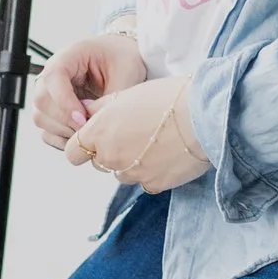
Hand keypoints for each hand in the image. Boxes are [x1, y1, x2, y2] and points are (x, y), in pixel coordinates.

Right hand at [33, 31, 150, 148]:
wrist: (127, 59)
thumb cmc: (124, 58)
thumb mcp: (125, 73)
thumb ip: (110, 98)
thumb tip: (97, 125)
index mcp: (69, 56)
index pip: (53, 77)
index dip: (64, 101)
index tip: (83, 117)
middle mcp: (54, 74)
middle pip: (42, 100)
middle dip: (65, 119)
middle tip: (89, 128)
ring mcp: (51, 92)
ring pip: (40, 117)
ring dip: (63, 130)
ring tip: (88, 132)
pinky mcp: (54, 110)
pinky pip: (46, 129)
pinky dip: (61, 138)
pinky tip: (81, 136)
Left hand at [63, 74, 211, 194]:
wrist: (205, 116)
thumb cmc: (168, 98)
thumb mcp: (128, 93)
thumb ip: (100, 107)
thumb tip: (83, 110)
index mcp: (100, 131)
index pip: (73, 152)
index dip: (82, 146)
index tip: (96, 139)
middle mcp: (111, 156)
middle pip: (98, 162)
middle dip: (109, 152)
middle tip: (133, 134)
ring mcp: (131, 173)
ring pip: (120, 174)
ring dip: (130, 163)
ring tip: (153, 143)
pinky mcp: (153, 184)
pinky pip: (144, 182)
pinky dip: (151, 172)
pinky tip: (166, 154)